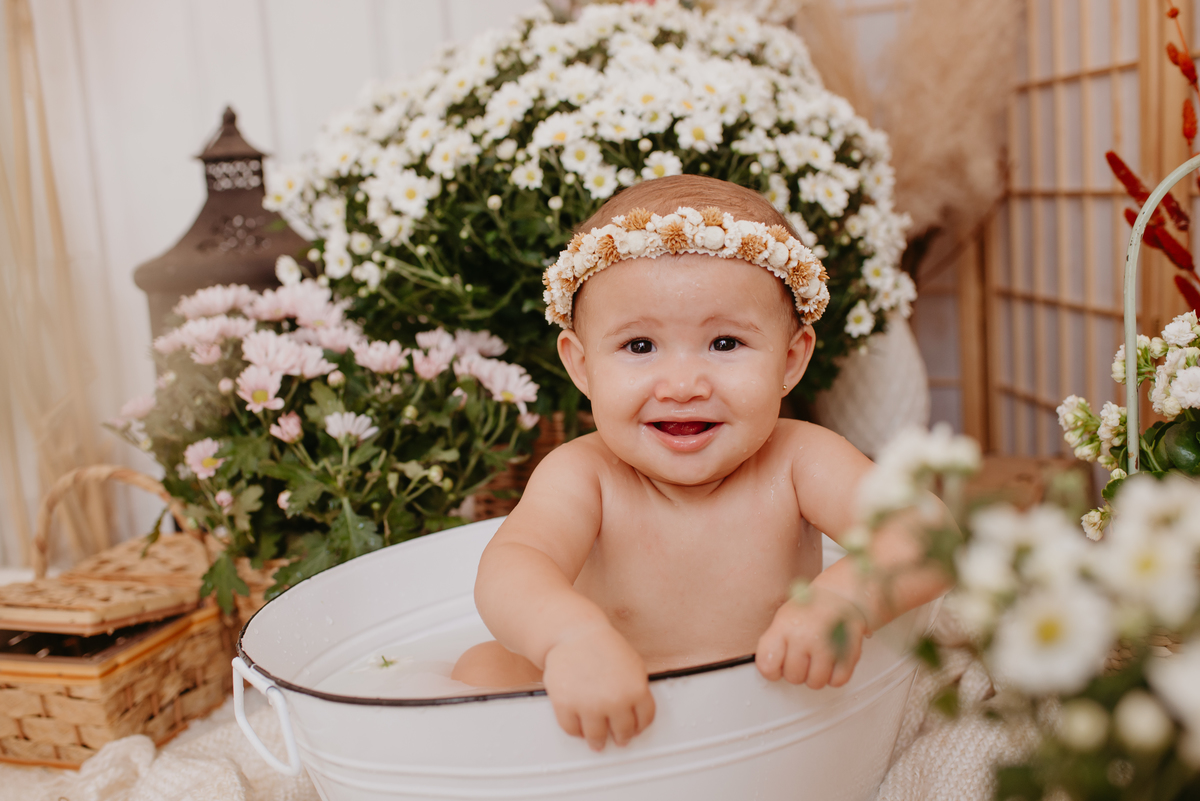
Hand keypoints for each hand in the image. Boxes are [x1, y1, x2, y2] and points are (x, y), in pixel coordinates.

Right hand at [542, 625, 655, 750]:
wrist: (575, 633)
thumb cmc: (603, 646)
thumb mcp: (633, 665)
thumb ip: (637, 691)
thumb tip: (637, 717)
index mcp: (636, 690)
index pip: (644, 720)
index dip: (639, 727)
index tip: (635, 730)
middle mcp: (614, 701)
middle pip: (622, 733)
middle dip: (621, 737)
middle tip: (618, 739)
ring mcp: (589, 705)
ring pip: (596, 737)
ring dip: (598, 741)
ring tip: (596, 741)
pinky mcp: (565, 705)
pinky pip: (572, 730)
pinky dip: (576, 731)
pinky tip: (579, 727)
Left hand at [755, 588, 867, 688]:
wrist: (841, 595)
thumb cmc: (811, 608)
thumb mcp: (783, 618)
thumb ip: (774, 644)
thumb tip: (769, 668)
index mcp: (784, 627)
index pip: (767, 665)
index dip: (771, 670)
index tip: (777, 666)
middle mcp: (804, 637)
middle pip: (793, 677)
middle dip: (797, 672)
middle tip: (802, 658)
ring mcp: (827, 646)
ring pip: (815, 683)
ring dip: (816, 676)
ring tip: (816, 660)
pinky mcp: (848, 653)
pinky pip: (837, 681)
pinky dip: (834, 677)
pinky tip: (831, 664)